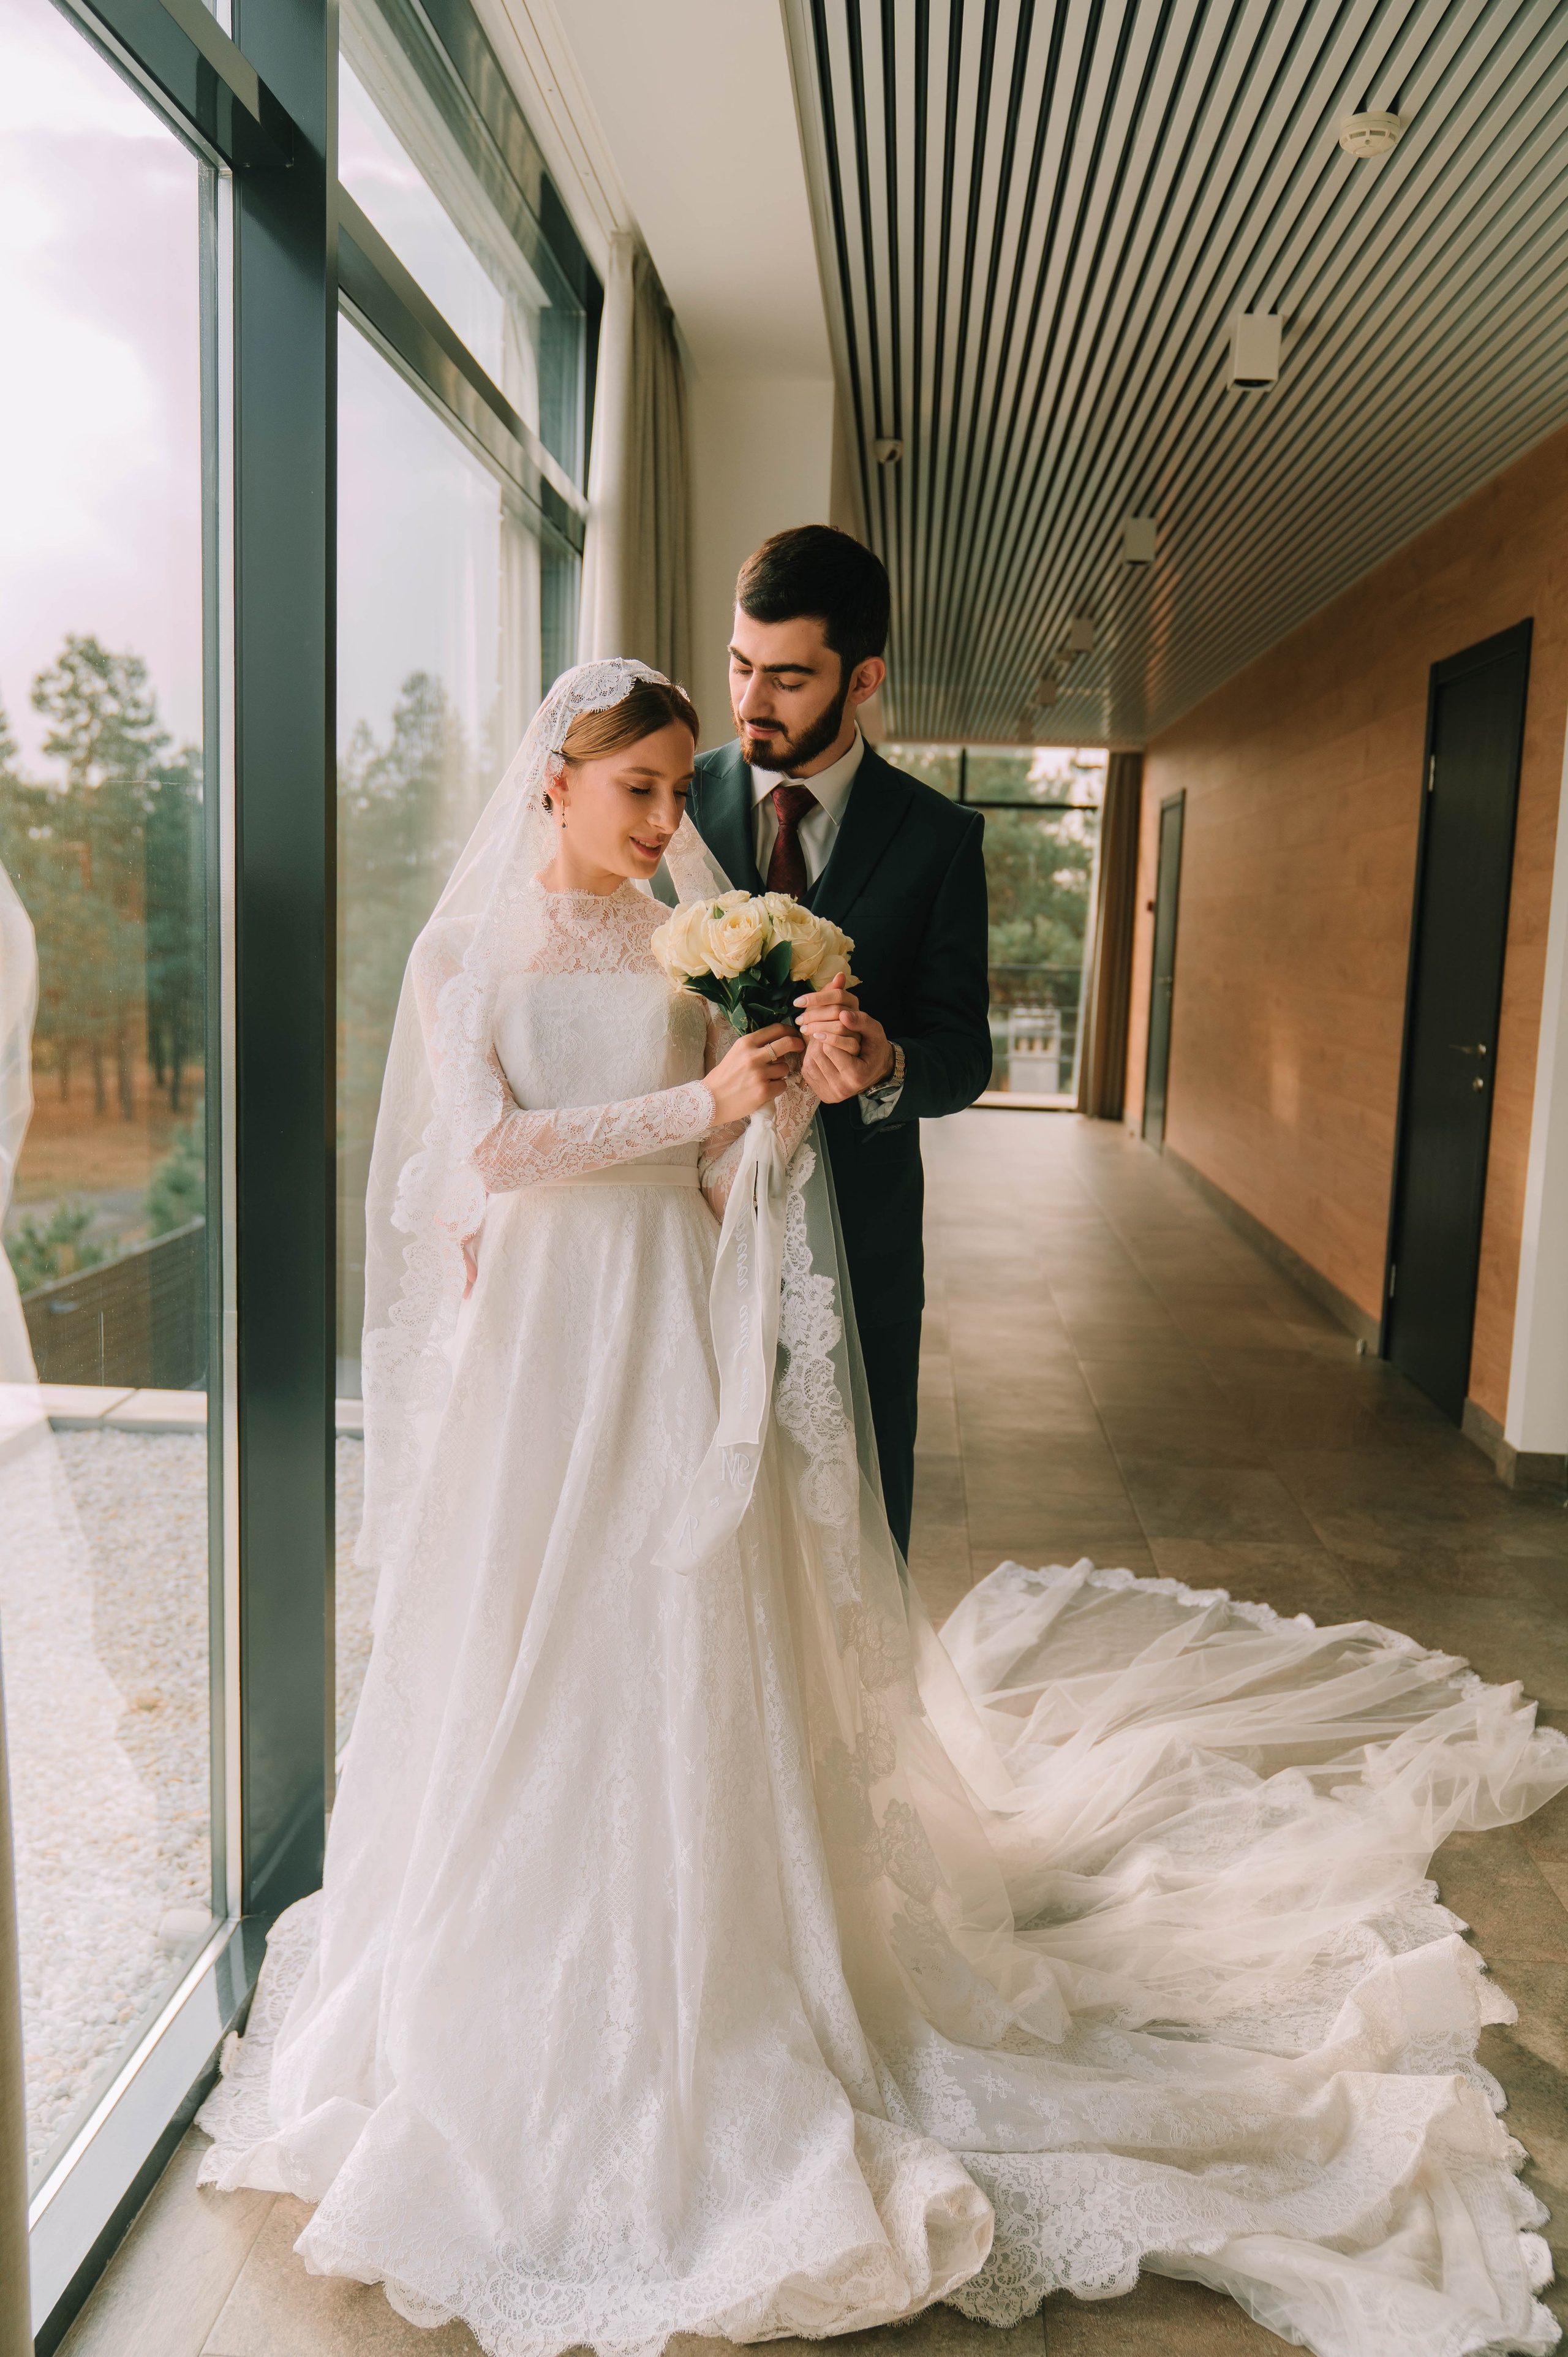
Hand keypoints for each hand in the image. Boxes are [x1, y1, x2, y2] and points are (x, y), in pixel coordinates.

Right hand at [706, 1023, 803, 1123]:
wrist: (710, 1101)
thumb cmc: (723, 1078)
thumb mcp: (735, 1053)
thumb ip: (755, 1047)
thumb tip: (778, 1042)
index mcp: (745, 1043)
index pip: (775, 1029)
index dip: (789, 1031)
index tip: (794, 1035)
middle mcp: (752, 1056)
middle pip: (787, 1043)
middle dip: (797, 1044)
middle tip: (800, 1047)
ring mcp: (759, 1073)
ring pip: (785, 1068)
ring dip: (780, 1073)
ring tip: (766, 1079)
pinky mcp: (763, 1090)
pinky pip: (782, 1085)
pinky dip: (777, 1088)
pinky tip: (765, 1090)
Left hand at [793, 974, 893, 1099]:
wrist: (875, 1071)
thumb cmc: (875, 1049)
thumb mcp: (874, 1032)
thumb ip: (861, 1021)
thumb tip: (842, 1014)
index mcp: (856, 1076)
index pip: (830, 1048)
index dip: (829, 1032)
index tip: (827, 1026)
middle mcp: (842, 1089)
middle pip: (817, 1055)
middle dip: (819, 1040)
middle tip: (824, 1030)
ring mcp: (830, 1094)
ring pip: (809, 1063)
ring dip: (813, 1048)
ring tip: (824, 1041)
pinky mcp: (822, 1094)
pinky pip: (807, 1071)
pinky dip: (811, 1058)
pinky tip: (822, 1053)